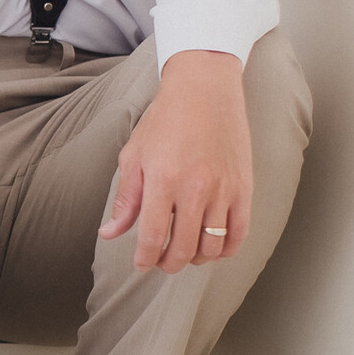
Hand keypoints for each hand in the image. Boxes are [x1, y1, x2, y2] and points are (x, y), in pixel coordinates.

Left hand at [100, 51, 251, 273]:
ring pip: (212, 247)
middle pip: (183, 249)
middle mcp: (195, 189)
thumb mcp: (134, 156)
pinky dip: (226, 250)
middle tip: (162, 261)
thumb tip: (109, 234)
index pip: (152, 237)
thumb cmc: (164, 121)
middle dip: (168, 264)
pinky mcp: (244, 188)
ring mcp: (223, 190)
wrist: (205, 90)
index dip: (144, 259)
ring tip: (185, 251)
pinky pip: (239, 234)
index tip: (141, 264)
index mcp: (162, 180)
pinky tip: (212, 246)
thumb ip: (125, 200)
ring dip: (196, 259)